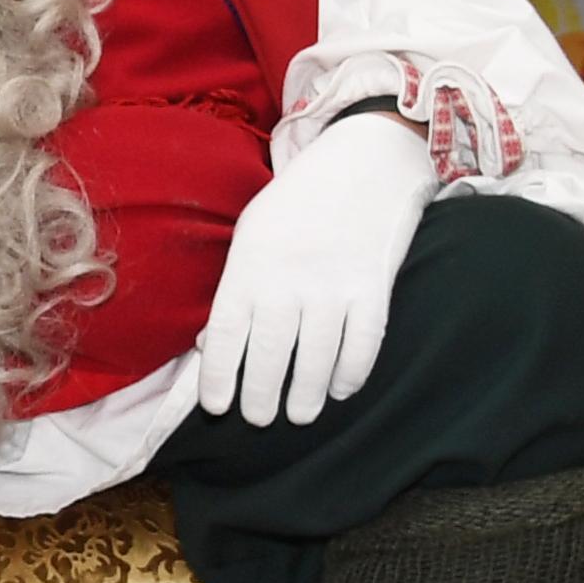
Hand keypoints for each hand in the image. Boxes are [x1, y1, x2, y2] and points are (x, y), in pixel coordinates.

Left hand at [195, 110, 437, 427]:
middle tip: (260, 419)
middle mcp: (288, 281)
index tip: (217, 407)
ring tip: (298, 415)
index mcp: (249, 267)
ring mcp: (333, 286)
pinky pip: (362, 344)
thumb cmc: (297, 205)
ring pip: (315, 359)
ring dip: (305, 395)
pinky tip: (339, 389)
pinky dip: (350, 373)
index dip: (219, 378)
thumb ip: (234, 289)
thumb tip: (210, 344)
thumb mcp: (251, 236)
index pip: (226, 336)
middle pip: (270, 356)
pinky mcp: (374, 288)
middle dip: (261, 397)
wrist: (362, 162)